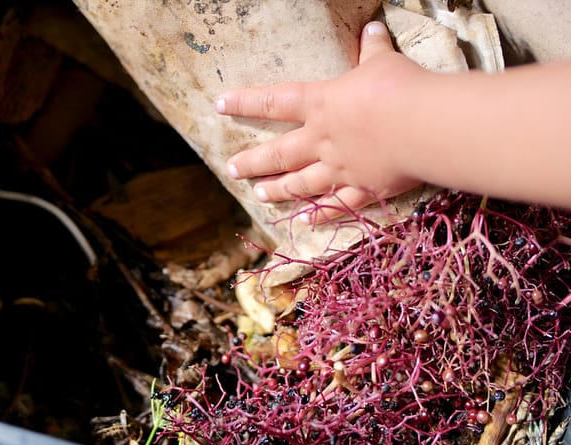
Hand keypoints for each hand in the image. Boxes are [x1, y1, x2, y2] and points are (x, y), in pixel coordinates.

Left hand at [216, 22, 427, 222]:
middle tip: (231, 169)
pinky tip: (304, 221)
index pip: (274, 102)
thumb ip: (373, 48)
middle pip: (278, 154)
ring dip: (277, 190)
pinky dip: (320, 214)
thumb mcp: (383, 61)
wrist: (420, 125)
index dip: (245, 102)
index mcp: (321, 105)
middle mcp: (322, 140)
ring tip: (259, 195)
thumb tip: (372, 28)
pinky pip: (335, 206)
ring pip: (299, 184)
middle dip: (252, 162)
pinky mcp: (362, 190)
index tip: (220, 106)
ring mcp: (339, 169)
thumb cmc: (398, 88)